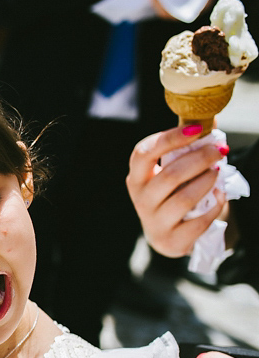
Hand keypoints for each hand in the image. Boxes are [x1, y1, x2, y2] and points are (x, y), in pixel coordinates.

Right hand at [126, 126, 229, 257]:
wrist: (170, 235)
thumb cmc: (173, 195)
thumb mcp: (173, 172)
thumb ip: (187, 148)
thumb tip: (207, 116)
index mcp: (137, 178)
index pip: (143, 153)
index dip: (170, 139)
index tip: (196, 129)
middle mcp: (140, 200)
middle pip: (170, 175)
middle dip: (200, 159)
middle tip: (220, 150)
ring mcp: (154, 222)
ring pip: (184, 199)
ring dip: (207, 182)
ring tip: (219, 173)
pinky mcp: (171, 240)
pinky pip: (197, 221)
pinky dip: (214, 206)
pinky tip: (219, 196)